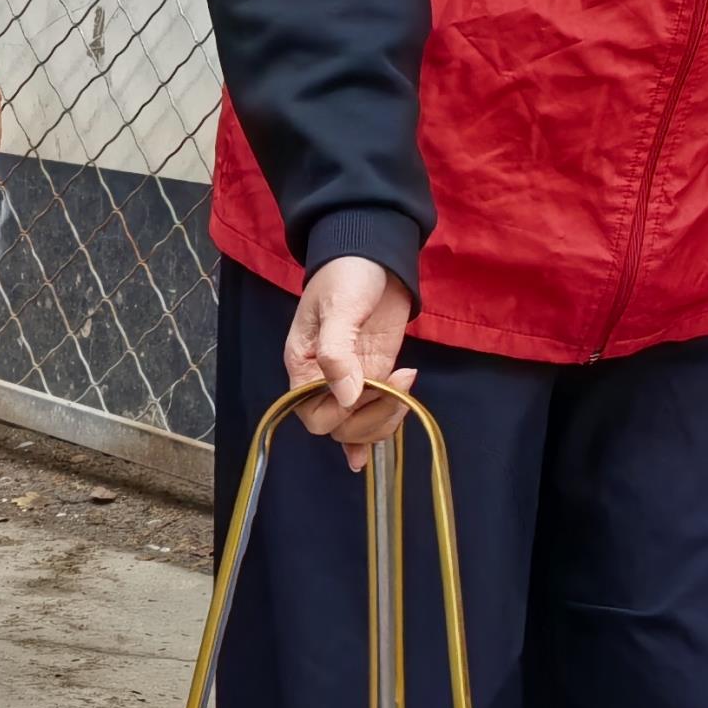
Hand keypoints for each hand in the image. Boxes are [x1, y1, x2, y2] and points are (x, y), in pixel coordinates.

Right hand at [283, 254, 417, 470]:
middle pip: (337, 426)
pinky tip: (372, 453)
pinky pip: (373, 413)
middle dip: (369, 416)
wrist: (374, 254)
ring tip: (405, 387)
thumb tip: (345, 398)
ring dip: (384, 419)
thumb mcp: (338, 309)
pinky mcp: (376, 375)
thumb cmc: (346, 276)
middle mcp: (322, 380)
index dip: (340, 411)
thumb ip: (336, 354)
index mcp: (302, 365)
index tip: (366, 386)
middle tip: (395, 385)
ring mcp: (352, 380)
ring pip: (357, 425)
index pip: (312, 412)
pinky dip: (377, 430)